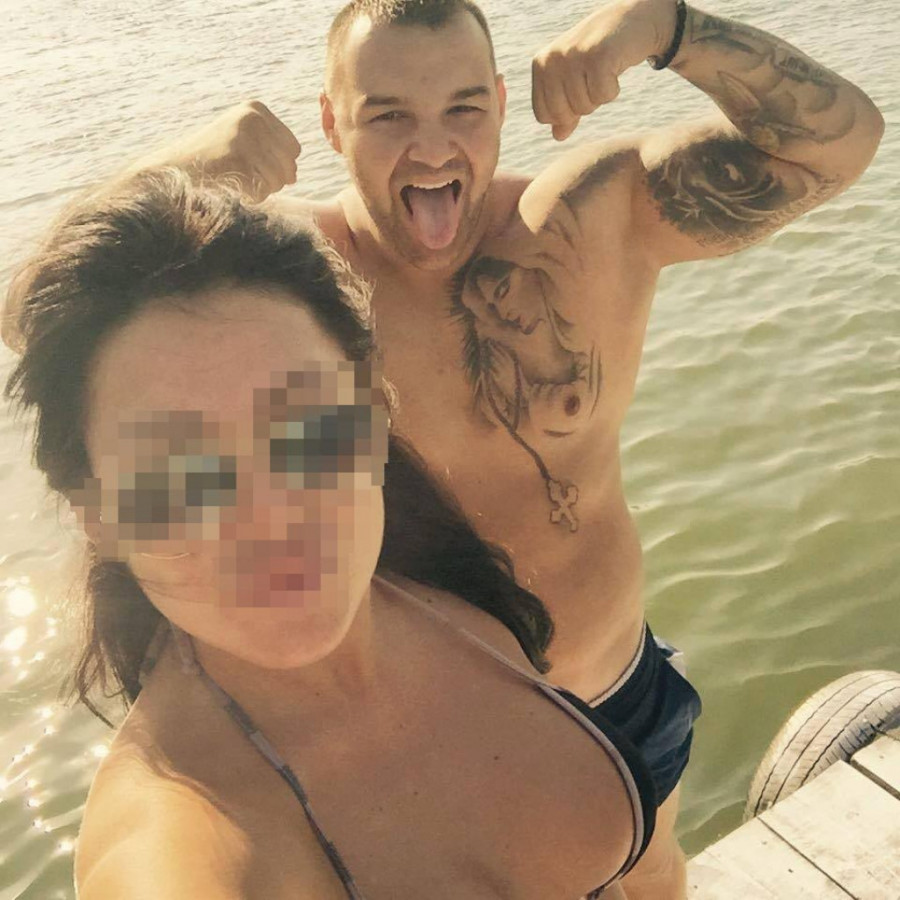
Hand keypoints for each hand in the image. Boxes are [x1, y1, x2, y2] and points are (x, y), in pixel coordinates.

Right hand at [135, 101, 301, 201]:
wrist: (171, 171)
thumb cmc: (210, 162)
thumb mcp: (242, 143)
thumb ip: (273, 153)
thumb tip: (294, 175)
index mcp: (256, 109)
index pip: (294, 149)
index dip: (278, 165)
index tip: (251, 163)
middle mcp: (253, 119)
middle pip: (289, 166)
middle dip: (271, 180)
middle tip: (240, 174)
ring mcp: (246, 138)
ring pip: (279, 181)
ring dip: (260, 190)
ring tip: (233, 178)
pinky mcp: (238, 160)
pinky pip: (264, 192)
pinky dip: (250, 197)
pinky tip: (229, 186)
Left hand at [532, 0, 677, 140]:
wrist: (630, 21)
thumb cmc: (599, 54)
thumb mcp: (575, 80)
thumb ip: (564, 109)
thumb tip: (558, 137)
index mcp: (541, 65)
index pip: (543, 115)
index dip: (565, 113)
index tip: (579, 89)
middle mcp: (553, 58)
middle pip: (563, 114)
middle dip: (583, 106)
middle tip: (594, 79)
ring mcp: (574, 55)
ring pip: (584, 106)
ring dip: (600, 95)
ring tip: (604, 71)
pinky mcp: (598, 56)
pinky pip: (603, 95)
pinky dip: (613, 90)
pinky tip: (615, 69)